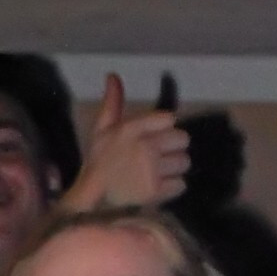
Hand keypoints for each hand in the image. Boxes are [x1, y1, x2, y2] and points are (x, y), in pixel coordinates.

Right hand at [69, 72, 190, 210]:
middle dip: (175, 149)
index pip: (168, 118)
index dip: (166, 128)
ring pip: (183, 162)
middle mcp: (144, 146)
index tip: (156, 138)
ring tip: (161, 174)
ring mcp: (152, 170)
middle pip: (182, 140)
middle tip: (162, 158)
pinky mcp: (157, 191)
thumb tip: (113, 75)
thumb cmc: (98, 164)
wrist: (92, 201)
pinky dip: (173, 187)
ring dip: (175, 168)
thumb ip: (112, 103)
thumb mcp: (101, 130)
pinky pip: (180, 184)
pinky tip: (161, 188)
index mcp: (131, 128)